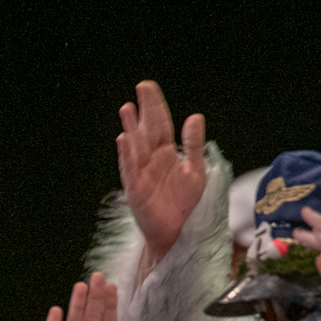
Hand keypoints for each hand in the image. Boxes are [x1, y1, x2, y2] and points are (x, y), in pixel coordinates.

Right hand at [117, 81, 206, 276]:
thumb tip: (194, 117)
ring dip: (130, 128)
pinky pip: (130, 168)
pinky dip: (127, 154)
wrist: (179, 233)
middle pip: (147, 130)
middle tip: (140, 87)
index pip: (160, 124)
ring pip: (135, 146)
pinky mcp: (136, 189)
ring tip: (127, 108)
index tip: (148, 87)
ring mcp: (142, 173)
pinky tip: (124, 139)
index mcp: (167, 154)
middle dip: (143, 109)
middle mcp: (152, 160)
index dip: (154, 106)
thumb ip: (194, 145)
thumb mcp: (196, 171)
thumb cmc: (188, 204)